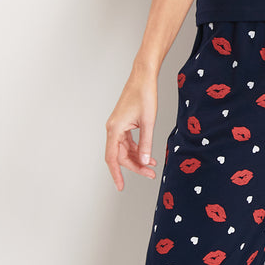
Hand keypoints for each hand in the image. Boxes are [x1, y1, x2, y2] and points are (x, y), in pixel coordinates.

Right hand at [105, 66, 159, 190]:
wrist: (143, 77)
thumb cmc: (144, 95)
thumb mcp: (148, 122)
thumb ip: (145, 144)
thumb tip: (144, 161)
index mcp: (114, 129)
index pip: (112, 158)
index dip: (116, 174)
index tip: (120, 187)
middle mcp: (113, 128)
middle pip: (120, 156)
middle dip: (135, 166)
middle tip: (150, 174)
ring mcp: (117, 126)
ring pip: (125, 150)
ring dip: (137, 159)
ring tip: (152, 166)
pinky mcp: (123, 123)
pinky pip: (128, 142)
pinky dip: (138, 149)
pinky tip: (148, 155)